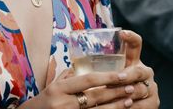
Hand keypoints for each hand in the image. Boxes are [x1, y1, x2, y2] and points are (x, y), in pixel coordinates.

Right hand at [22, 30, 158, 108]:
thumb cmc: (41, 102)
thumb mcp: (51, 86)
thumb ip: (67, 76)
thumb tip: (82, 67)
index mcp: (59, 88)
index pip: (87, 80)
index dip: (106, 77)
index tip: (122, 73)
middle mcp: (64, 102)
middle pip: (96, 96)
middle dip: (115, 91)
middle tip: (131, 85)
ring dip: (116, 106)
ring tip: (129, 100)